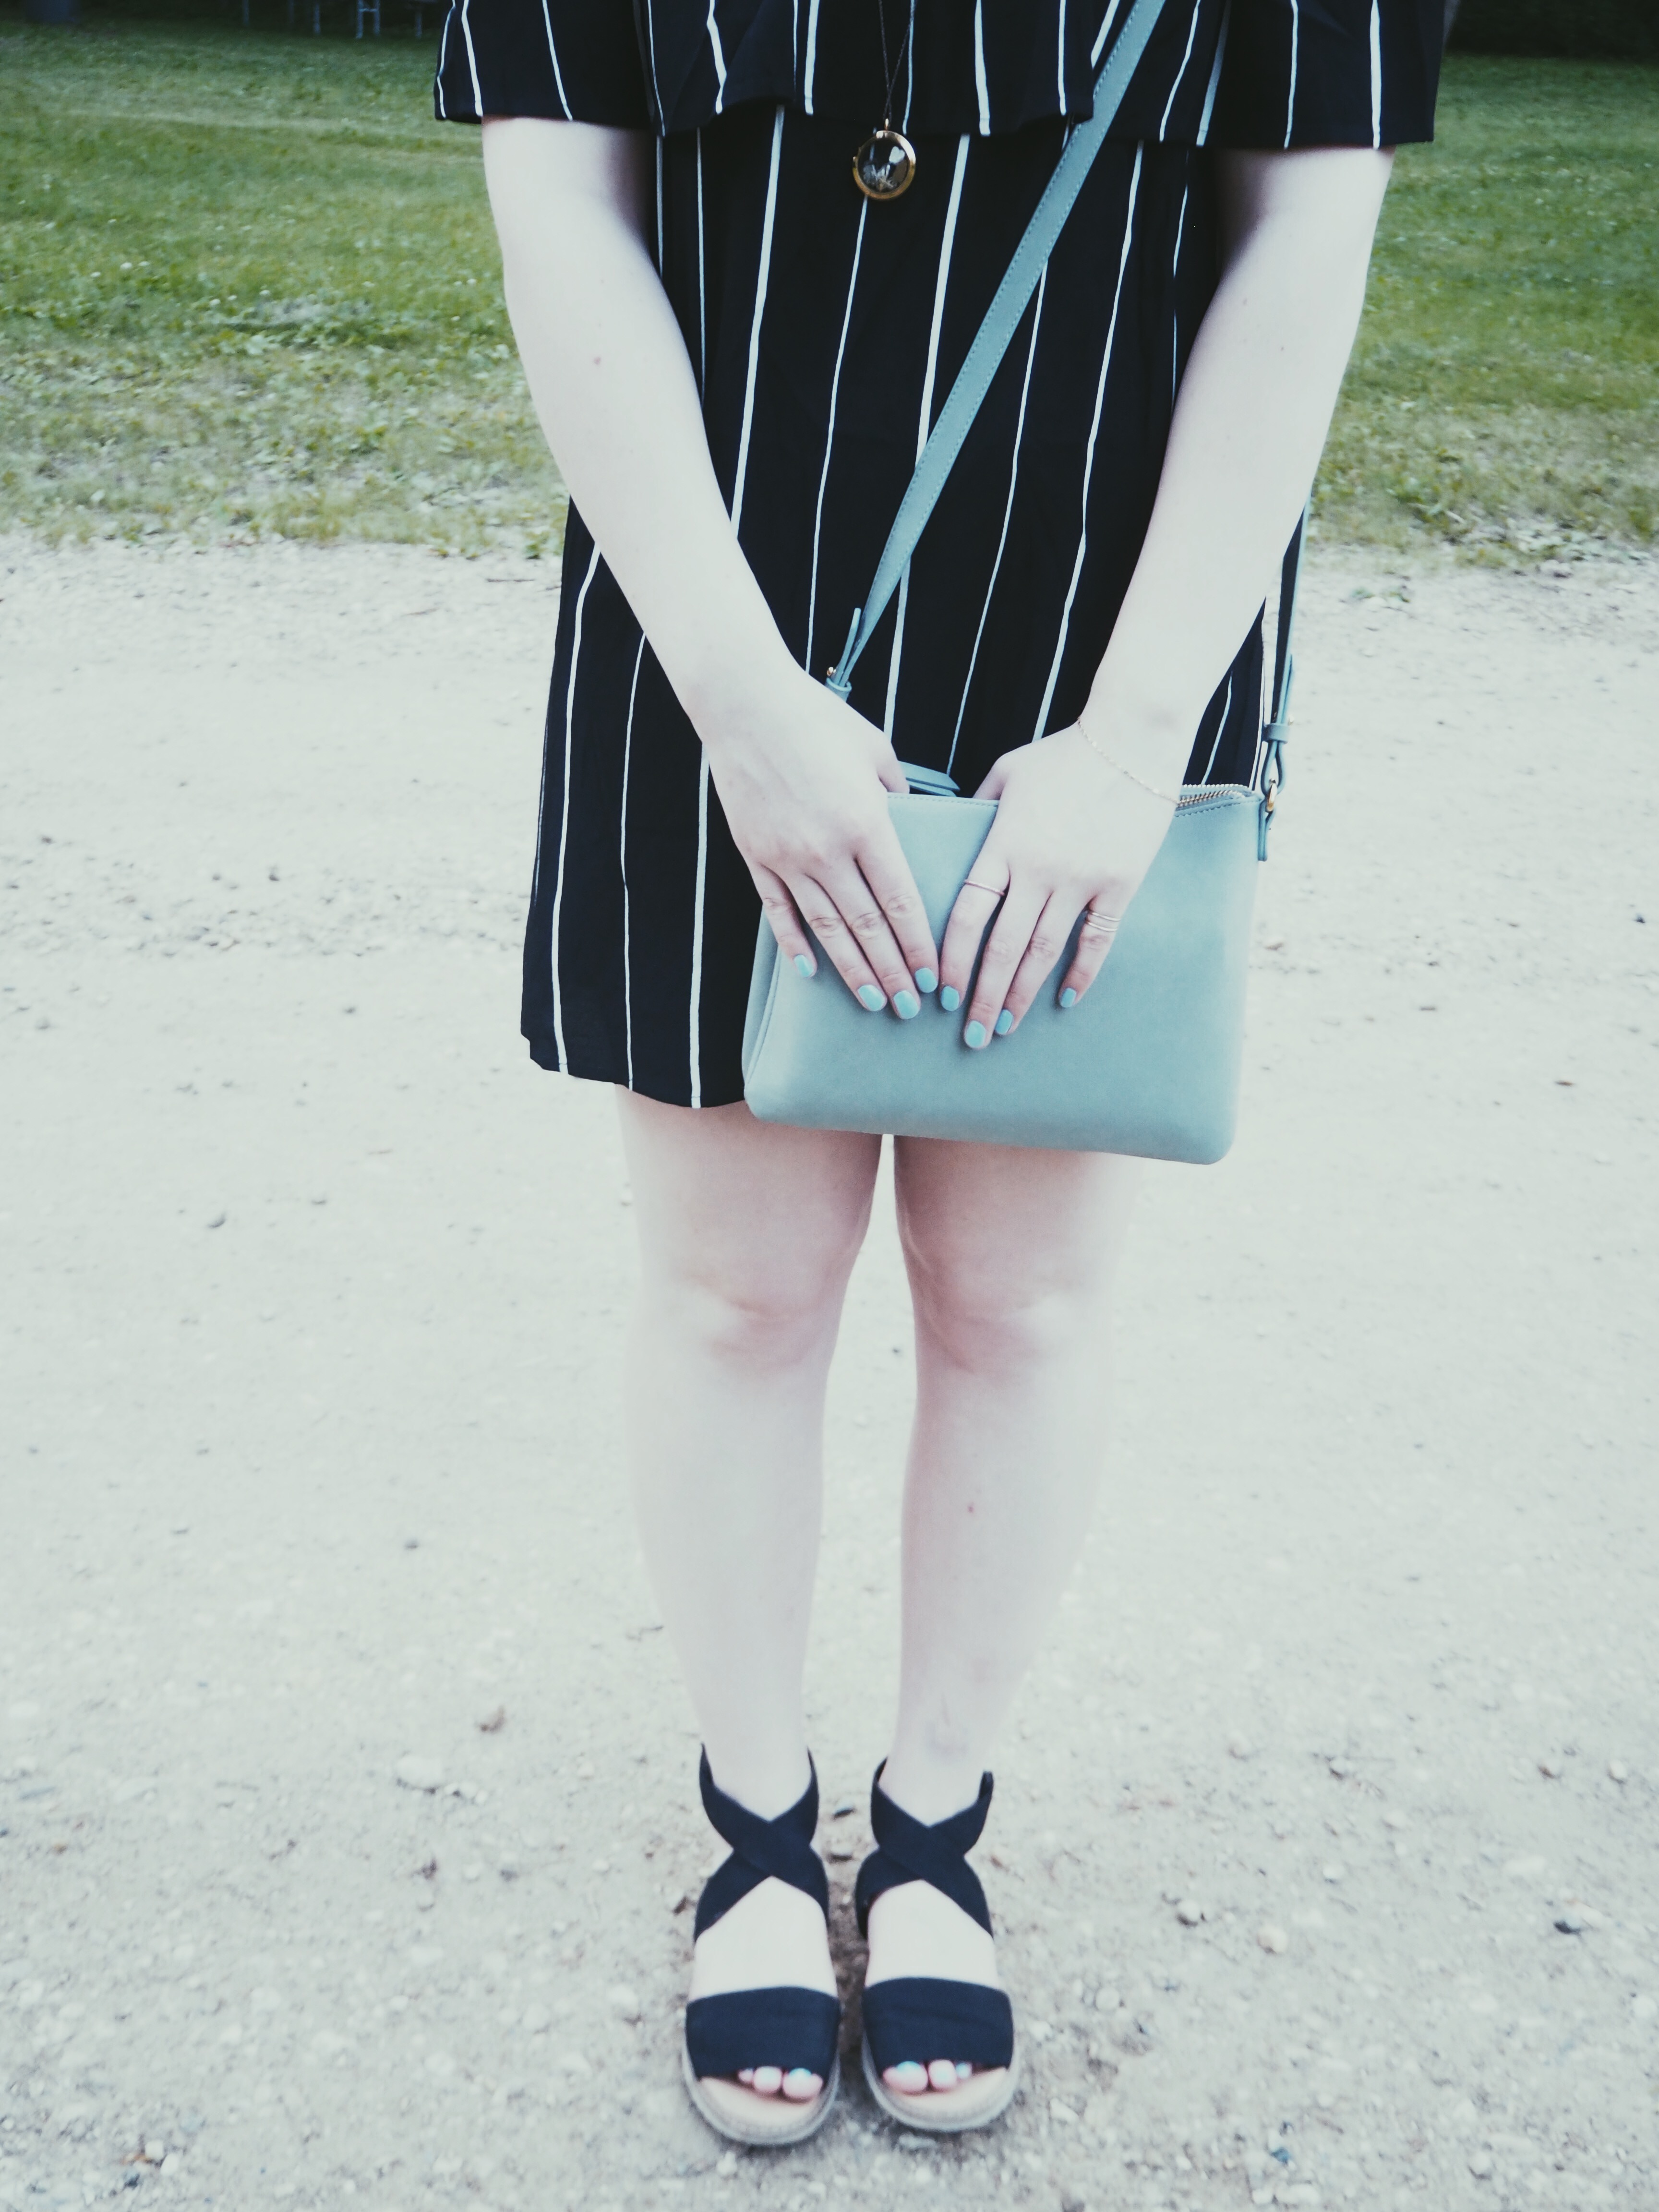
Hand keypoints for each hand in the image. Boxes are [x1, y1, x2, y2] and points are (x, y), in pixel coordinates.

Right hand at [699, 661, 938, 1014]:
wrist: (746, 704)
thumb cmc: (818, 719)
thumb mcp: (876, 751)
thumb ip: (898, 795)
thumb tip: (912, 824)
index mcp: (866, 824)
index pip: (901, 901)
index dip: (919, 945)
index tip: (933, 977)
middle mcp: (827, 850)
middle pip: (868, 927)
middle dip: (893, 972)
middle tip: (911, 1008)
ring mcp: (787, 857)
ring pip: (826, 929)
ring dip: (852, 971)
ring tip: (874, 1003)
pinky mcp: (756, 856)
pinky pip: (778, 911)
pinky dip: (794, 944)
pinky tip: (810, 972)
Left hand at [938, 728, 1176, 1045]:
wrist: (1133, 738)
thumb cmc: (1065, 754)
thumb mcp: (1006, 772)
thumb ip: (979, 808)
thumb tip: (955, 833)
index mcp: (1004, 845)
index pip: (969, 915)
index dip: (953, 959)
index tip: (941, 992)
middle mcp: (1038, 870)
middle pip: (1002, 948)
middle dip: (982, 997)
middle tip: (970, 1035)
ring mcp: (1081, 880)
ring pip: (1044, 953)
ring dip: (1022, 996)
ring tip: (1005, 1028)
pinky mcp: (1119, 885)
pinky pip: (1097, 941)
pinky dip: (1081, 974)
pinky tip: (1065, 1000)